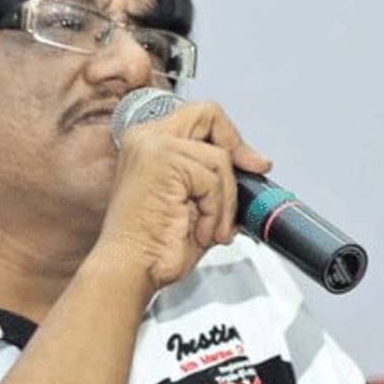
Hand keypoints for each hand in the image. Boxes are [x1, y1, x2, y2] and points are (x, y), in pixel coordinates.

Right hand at [94, 101, 270, 290]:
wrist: (131, 269)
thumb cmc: (152, 247)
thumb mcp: (195, 205)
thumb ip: (217, 180)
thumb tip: (253, 165)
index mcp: (149, 144)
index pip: (199, 118)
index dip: (228, 137)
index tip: (249, 161)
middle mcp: (147, 138)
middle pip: (209, 114)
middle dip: (236, 148)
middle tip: (252, 170)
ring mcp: (153, 145)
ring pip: (218, 158)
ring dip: (224, 201)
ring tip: (209, 228)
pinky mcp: (163, 160)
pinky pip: (213, 179)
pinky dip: (215, 211)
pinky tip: (200, 230)